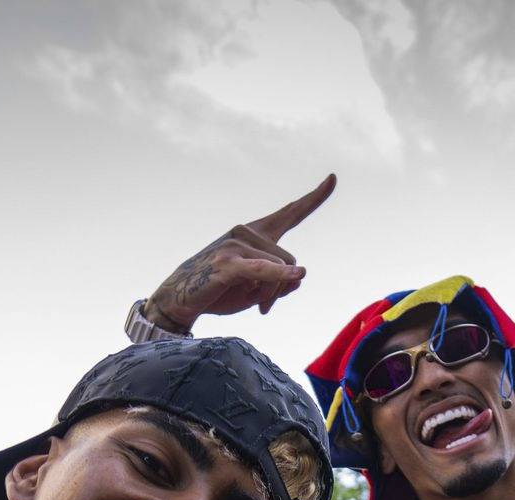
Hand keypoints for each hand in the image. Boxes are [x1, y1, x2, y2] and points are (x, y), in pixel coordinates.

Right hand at [146, 174, 336, 330]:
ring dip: (271, 295)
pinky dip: (279, 275)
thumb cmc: (219, 291)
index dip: (314, 198)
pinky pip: (263, 270)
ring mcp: (237, 245)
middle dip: (284, 287)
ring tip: (251, 304)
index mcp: (257, 234)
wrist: (181, 299)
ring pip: (280, 272)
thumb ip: (280, 282)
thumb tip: (299, 276)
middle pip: (291, 260)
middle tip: (264, 307)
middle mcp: (248, 232)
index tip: (333, 178)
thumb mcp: (257, 290)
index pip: (290, 213)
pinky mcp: (229, 263)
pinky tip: (295, 275)